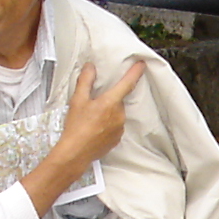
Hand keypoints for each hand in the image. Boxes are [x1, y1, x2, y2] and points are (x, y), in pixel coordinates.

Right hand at [22, 58, 150, 214]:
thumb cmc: (76, 128)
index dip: (135, 72)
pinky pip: (115, 126)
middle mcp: (119, 115)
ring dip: (106, 113)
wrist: (76, 152)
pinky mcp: (117, 139)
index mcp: (111, 102)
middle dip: (107, 99)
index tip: (141, 65)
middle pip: (117, 100)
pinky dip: (106, 125)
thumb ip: (85, 81)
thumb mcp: (78, 100)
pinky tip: (94, 128)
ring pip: (116, 114)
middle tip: (92, 104)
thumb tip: (90, 68)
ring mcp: (119, 128)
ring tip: (90, 119)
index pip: (127, 83)